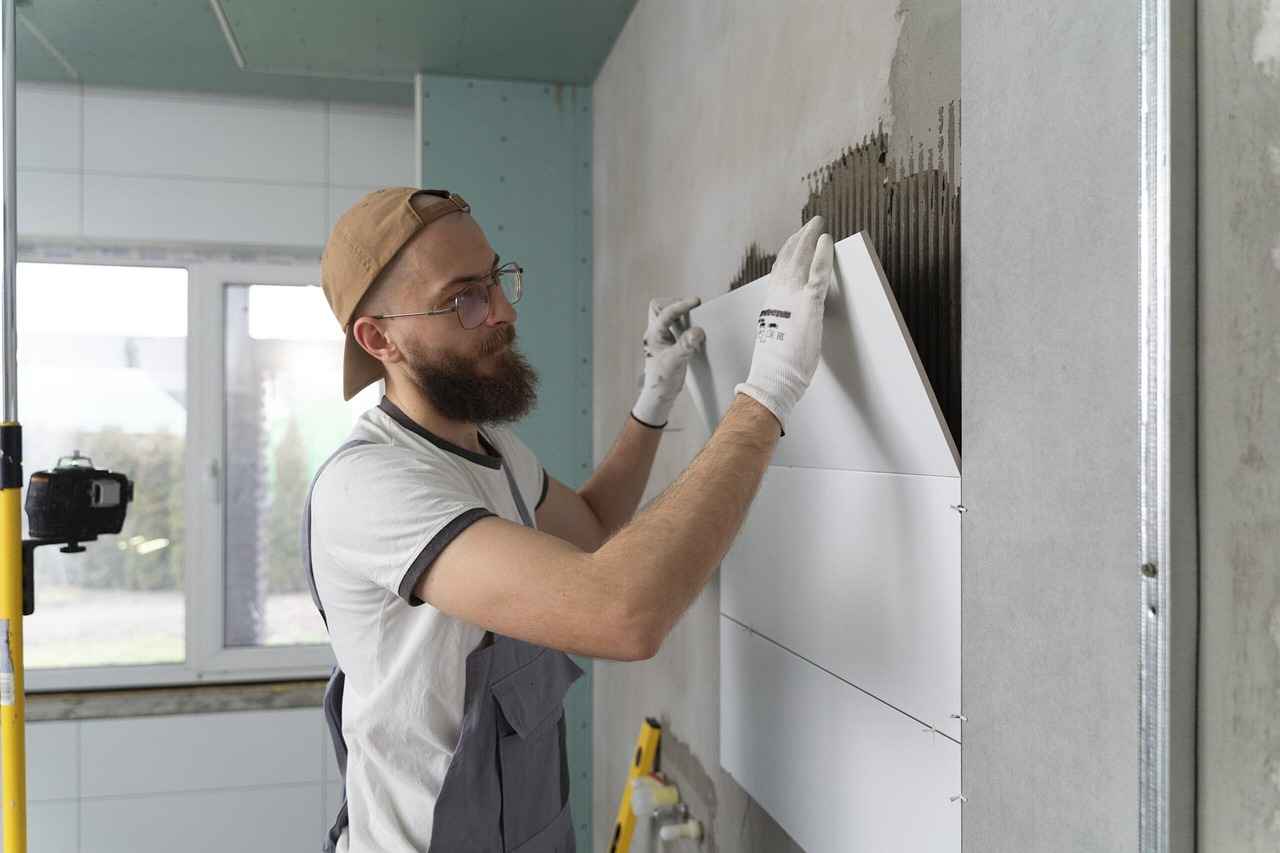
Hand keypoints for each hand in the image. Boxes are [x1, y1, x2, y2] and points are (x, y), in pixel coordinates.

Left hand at [632, 297, 705, 427]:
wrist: (659, 395)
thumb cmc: (662, 380)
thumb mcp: (675, 362)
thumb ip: (685, 346)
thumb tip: (697, 331)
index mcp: (653, 335)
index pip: (665, 313)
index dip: (680, 305)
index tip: (696, 302)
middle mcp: (655, 333)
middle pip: (658, 307)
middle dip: (675, 303)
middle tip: (691, 307)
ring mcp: (661, 337)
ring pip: (665, 314)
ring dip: (679, 312)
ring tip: (693, 316)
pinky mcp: (669, 342)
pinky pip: (674, 324)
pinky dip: (684, 322)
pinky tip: (693, 330)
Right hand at [734, 216, 833, 430]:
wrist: (774, 376)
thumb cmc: (776, 366)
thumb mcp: (776, 339)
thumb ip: (782, 325)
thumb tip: (788, 327)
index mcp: (771, 304)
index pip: (778, 271)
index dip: (787, 254)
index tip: (793, 242)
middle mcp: (778, 295)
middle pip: (788, 259)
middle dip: (799, 239)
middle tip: (809, 225)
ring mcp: (792, 297)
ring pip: (801, 259)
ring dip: (809, 239)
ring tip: (817, 225)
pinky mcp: (808, 303)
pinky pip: (817, 272)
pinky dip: (822, 254)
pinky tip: (826, 241)